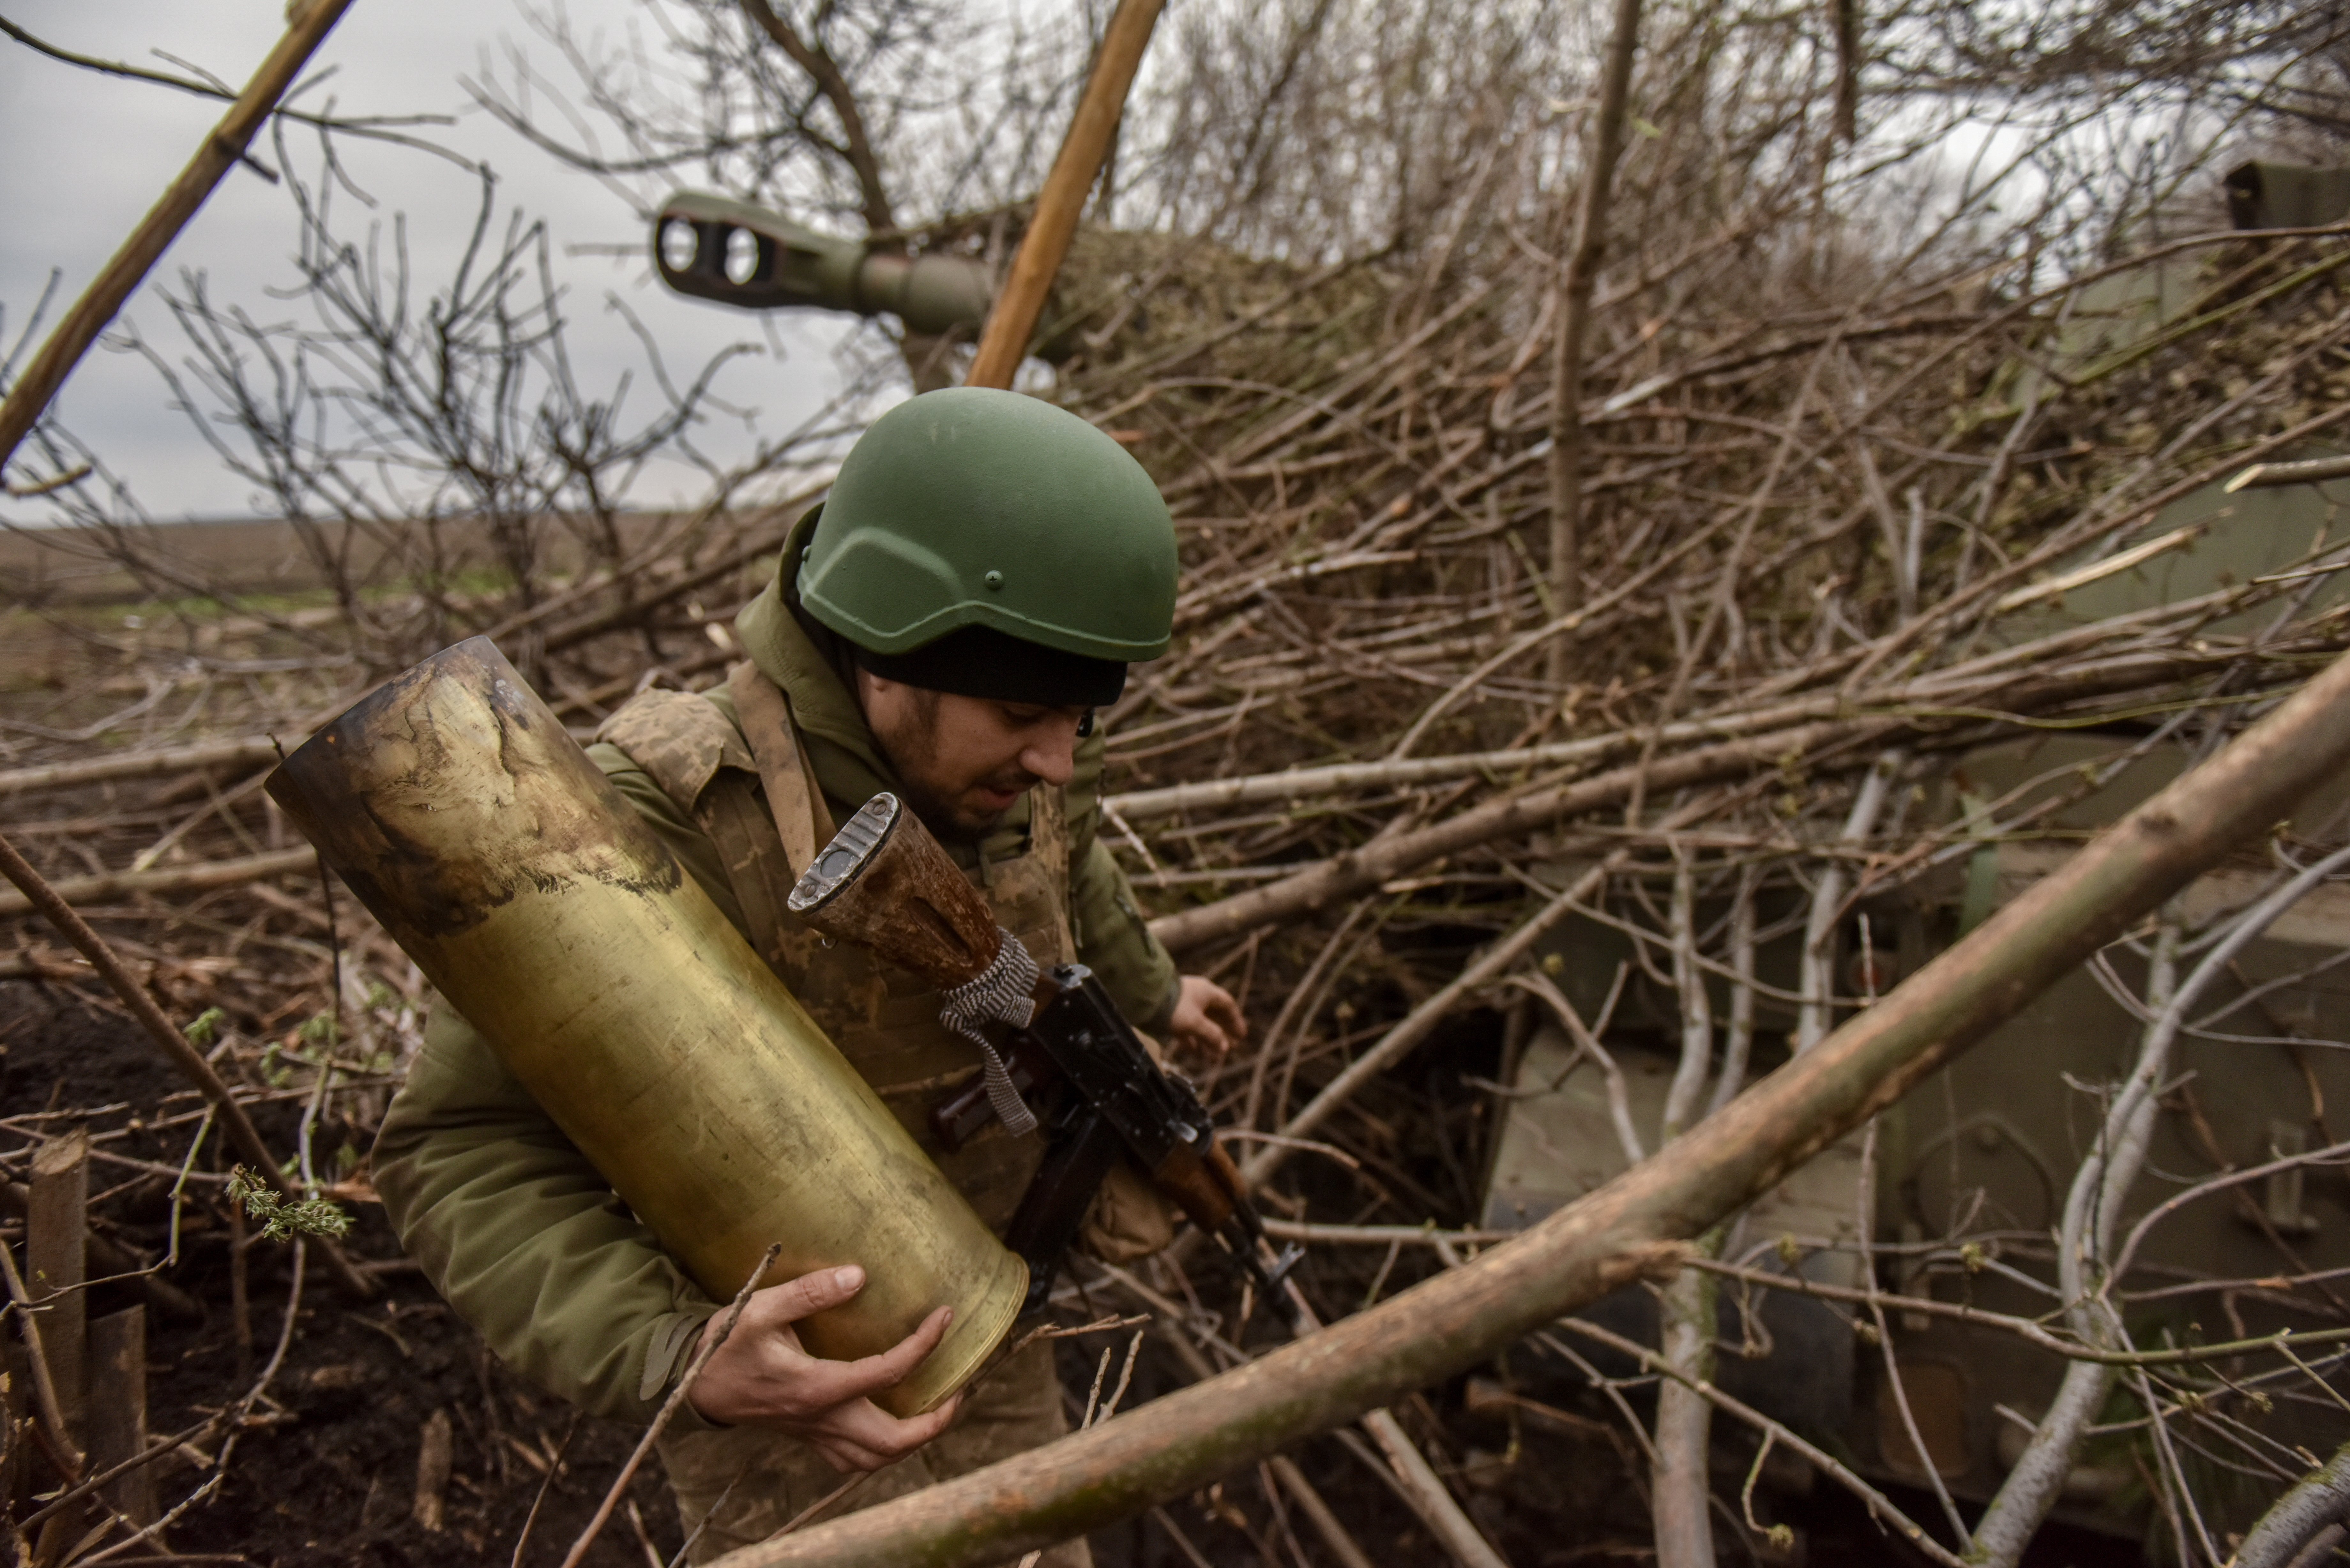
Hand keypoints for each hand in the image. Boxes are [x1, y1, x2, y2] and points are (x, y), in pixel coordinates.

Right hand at [686, 1264, 959, 1471]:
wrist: (694, 1385)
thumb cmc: (726, 1344)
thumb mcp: (760, 1309)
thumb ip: (809, 1293)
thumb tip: (858, 1276)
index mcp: (817, 1387)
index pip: (887, 1373)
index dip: (924, 1346)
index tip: (946, 1316)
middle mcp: (822, 1418)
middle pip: (893, 1442)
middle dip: (936, 1421)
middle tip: (960, 1388)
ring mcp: (815, 1433)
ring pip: (876, 1459)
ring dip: (913, 1440)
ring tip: (937, 1408)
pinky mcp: (808, 1436)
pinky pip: (854, 1459)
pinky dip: (883, 1449)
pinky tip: (894, 1422)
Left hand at [1165, 974, 1245, 1057]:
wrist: (1144, 999)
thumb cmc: (1174, 1007)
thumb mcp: (1196, 1022)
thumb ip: (1211, 1035)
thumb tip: (1224, 1047)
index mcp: (1206, 992)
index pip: (1227, 1005)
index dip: (1236, 1021)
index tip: (1241, 1036)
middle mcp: (1196, 997)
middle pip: (1215, 1016)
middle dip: (1223, 1033)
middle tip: (1230, 1048)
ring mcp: (1183, 1005)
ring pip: (1200, 1024)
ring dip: (1208, 1040)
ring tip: (1214, 1057)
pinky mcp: (1171, 1014)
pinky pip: (1187, 1028)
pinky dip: (1192, 1040)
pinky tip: (1196, 1053)